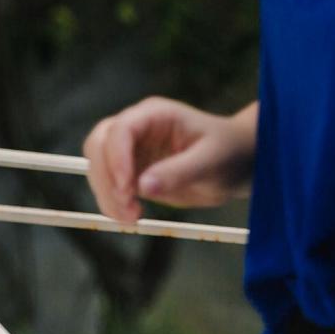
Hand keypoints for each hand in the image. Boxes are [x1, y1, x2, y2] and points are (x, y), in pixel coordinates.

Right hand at [81, 96, 254, 223]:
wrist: (236, 164)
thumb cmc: (229, 153)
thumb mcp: (210, 162)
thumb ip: (179, 171)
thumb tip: (144, 186)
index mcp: (155, 114)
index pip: (120, 130)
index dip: (116, 158)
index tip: (127, 189)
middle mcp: (137, 128)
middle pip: (99, 145)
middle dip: (106, 178)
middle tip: (128, 207)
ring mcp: (132, 150)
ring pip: (98, 166)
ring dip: (107, 195)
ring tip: (132, 219)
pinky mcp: (132, 172)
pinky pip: (109, 186)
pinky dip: (113, 203)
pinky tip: (132, 216)